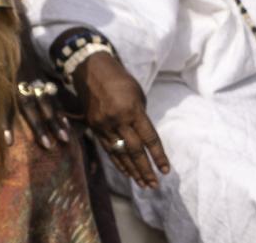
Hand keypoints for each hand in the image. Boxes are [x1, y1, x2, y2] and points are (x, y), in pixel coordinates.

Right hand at [75, 50, 169, 191]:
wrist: (90, 69)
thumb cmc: (120, 80)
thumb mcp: (137, 95)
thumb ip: (140, 118)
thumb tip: (145, 139)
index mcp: (132, 110)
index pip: (149, 139)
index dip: (158, 156)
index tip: (165, 170)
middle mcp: (117, 119)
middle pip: (134, 150)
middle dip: (145, 169)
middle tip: (154, 185)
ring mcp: (103, 124)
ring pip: (120, 153)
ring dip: (132, 170)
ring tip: (142, 184)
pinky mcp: (93, 126)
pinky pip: (108, 148)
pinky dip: (117, 161)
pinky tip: (126, 172)